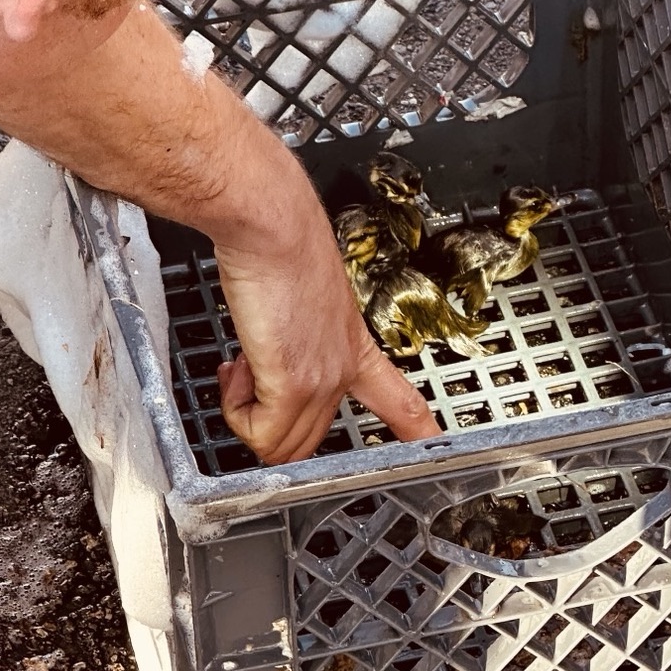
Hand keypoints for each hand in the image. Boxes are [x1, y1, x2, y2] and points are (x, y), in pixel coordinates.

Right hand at [211, 171, 438, 463]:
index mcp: (355, 346)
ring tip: (241, 368)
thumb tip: (274, 344)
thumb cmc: (281, 246)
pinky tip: (236, 369)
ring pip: (282, 446)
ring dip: (247, 415)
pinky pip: (262, 434)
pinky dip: (238, 412)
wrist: (272, 224)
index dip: (418, 431)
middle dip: (266, 419)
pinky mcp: (295, 382)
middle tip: (248, 375)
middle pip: (310, 441)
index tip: (434, 446)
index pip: (403, 402)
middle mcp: (344, 366)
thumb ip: (297, 332)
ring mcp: (324, 377)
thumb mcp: (303, 298)